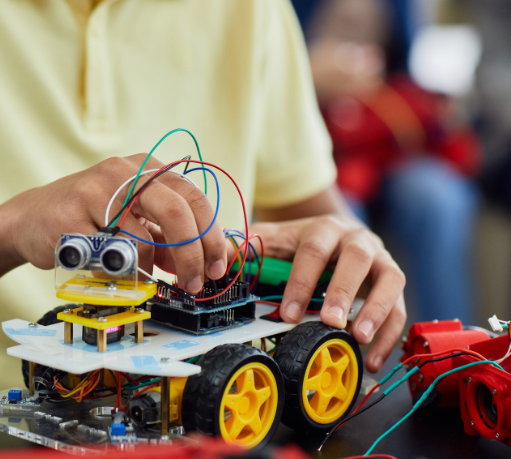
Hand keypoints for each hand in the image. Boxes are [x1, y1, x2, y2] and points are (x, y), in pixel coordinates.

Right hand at [3, 154, 227, 293]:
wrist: (27, 220)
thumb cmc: (86, 220)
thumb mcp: (133, 221)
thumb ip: (168, 238)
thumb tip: (208, 262)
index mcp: (145, 168)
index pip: (194, 198)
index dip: (212, 237)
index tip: (217, 268)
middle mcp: (123, 171)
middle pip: (176, 213)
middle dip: (192, 256)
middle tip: (194, 284)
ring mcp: (95, 190)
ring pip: (142, 240)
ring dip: (148, 270)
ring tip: (139, 276)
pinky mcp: (71, 216)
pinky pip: (107, 255)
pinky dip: (117, 271)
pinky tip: (110, 269)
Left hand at [250, 215, 406, 372]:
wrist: (336, 232)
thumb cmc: (301, 243)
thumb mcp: (273, 238)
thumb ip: (248, 248)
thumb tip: (218, 261)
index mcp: (324, 228)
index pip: (313, 251)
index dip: (301, 281)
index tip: (288, 313)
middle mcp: (358, 239)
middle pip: (357, 258)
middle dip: (343, 291)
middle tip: (330, 322)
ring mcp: (381, 259)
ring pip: (390, 279)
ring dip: (376, 311)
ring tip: (358, 339)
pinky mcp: (393, 282)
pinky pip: (400, 306)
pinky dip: (390, 333)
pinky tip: (373, 358)